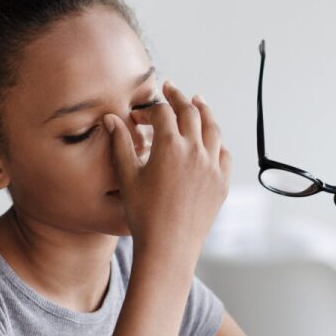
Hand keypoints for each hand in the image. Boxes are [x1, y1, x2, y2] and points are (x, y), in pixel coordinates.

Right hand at [104, 80, 230, 263]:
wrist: (169, 247)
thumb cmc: (143, 215)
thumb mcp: (127, 177)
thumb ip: (120, 144)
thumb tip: (111, 119)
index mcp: (170, 146)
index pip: (162, 113)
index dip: (149, 109)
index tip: (139, 115)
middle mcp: (196, 151)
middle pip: (191, 112)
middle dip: (179, 97)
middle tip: (171, 88)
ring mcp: (212, 166)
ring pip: (213, 129)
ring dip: (204, 111)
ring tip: (198, 102)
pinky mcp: (221, 183)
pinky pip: (223, 153)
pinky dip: (216, 142)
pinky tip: (211, 140)